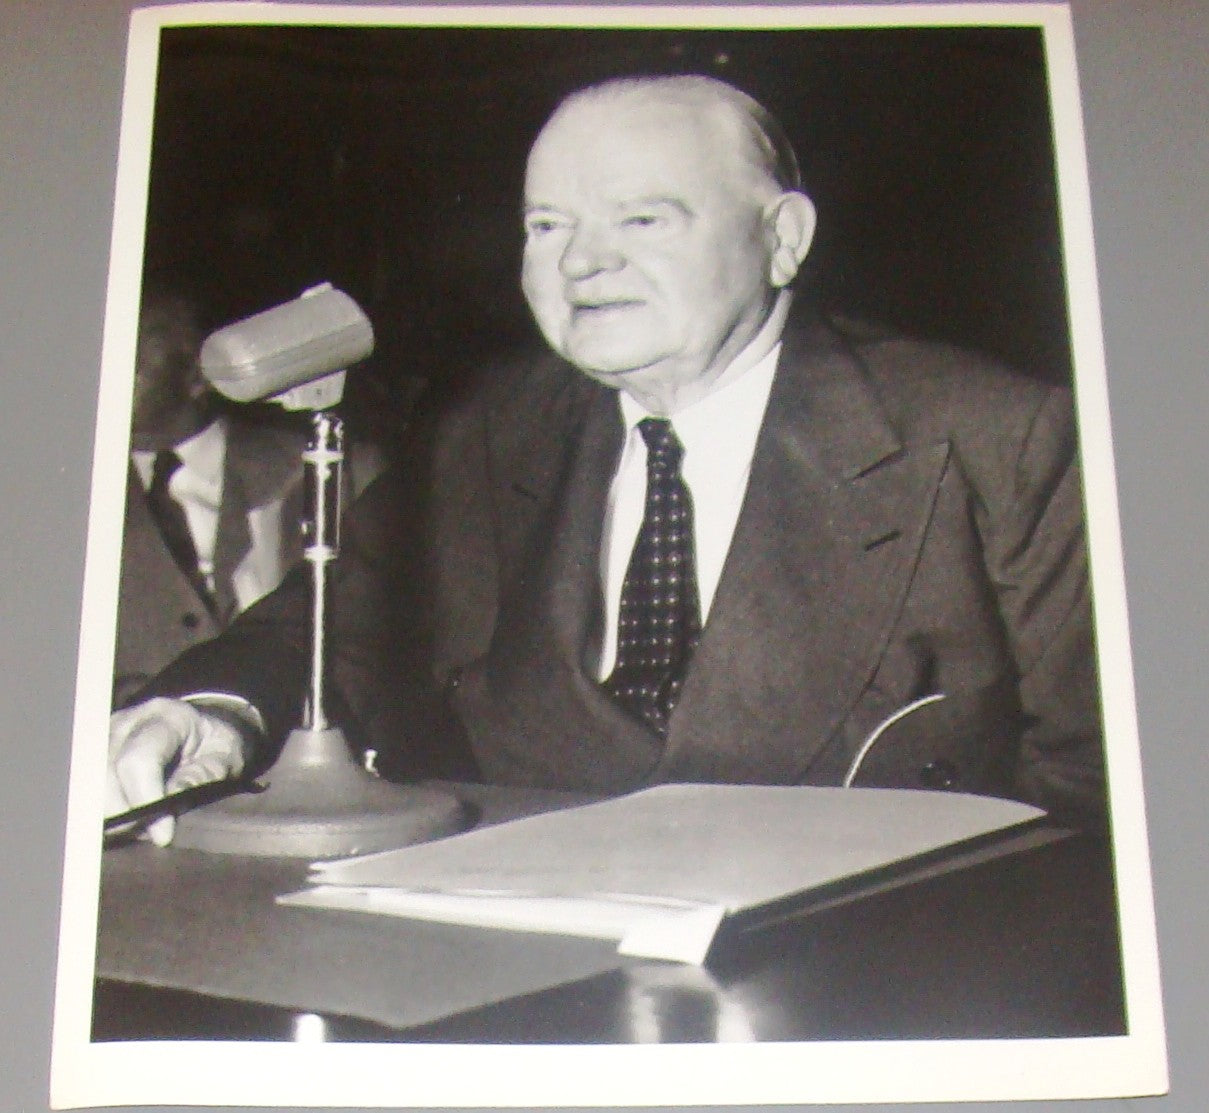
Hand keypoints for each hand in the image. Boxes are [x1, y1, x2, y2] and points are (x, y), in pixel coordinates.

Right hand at [105, 697, 247, 846]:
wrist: (205, 728)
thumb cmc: (216, 743)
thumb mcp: (226, 758)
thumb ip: (201, 777)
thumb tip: (168, 804)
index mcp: (167, 718)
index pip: (139, 760)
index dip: (145, 800)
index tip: (163, 835)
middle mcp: (129, 722)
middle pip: (106, 774)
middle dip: (125, 814)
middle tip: (152, 832)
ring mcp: (107, 736)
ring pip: (90, 784)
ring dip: (111, 813)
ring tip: (140, 825)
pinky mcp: (96, 752)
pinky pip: (88, 787)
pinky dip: (103, 809)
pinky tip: (125, 819)